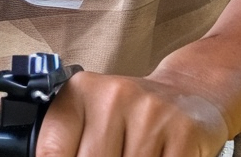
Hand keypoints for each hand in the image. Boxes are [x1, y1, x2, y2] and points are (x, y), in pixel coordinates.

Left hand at [37, 70, 229, 156]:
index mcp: (82, 91)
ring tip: (131, 154)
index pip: (52, 150)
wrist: (188, 91)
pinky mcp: (183, 132)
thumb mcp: (94, 118)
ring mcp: (150, 113)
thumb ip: (75, 145)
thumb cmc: (131, 114)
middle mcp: (114, 96)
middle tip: (115, 156)